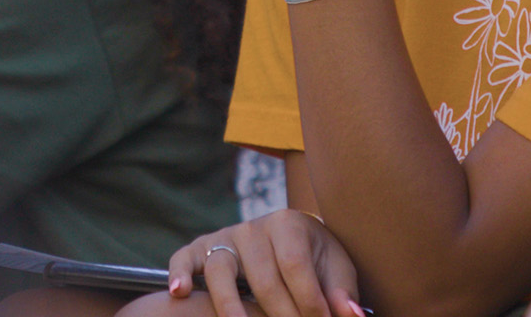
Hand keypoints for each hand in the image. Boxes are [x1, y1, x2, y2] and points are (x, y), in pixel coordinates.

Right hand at [163, 210, 363, 316]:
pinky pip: (184, 257)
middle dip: (281, 315)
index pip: (295, 268)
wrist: (295, 238)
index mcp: (289, 223)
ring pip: (222, 271)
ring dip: (231, 307)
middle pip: (263, 278)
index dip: (309, 302)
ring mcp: (225, 237)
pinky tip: (181, 293)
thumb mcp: (337, 271)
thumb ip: (343, 294)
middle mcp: (254, 226)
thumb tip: (352, 315)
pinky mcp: (202, 249)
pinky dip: (179, 273)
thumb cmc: (317, 259)